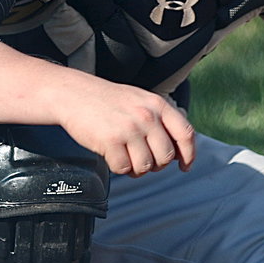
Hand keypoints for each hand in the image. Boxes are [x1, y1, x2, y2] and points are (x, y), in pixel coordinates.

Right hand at [57, 78, 195, 176]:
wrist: (74, 94)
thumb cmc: (108, 100)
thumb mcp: (141, 100)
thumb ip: (161, 120)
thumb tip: (179, 150)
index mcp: (158, 105)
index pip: (185, 134)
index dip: (189, 154)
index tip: (185, 165)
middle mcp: (147, 116)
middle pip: (166, 156)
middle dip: (156, 165)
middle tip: (143, 160)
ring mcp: (129, 129)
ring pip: (146, 166)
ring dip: (137, 168)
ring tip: (127, 158)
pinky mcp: (110, 141)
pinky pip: (124, 168)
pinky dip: (119, 167)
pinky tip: (113, 155)